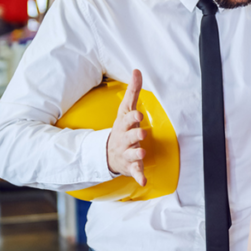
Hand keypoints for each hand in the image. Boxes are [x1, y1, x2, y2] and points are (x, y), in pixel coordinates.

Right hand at [107, 70, 147, 185]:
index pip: (128, 119)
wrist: (108, 153)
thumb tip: (137, 70)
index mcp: (124, 125)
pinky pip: (135, 172)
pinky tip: (143, 181)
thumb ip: (133, 91)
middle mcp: (124, 139)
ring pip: (132, 154)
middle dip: (135, 135)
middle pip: (129, 136)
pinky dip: (139, 176)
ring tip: (142, 152)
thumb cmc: (122, 128)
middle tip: (141, 133)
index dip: (133, 117)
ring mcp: (127, 153)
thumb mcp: (125, 110)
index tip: (139, 115)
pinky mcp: (131, 166)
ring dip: (137, 153)